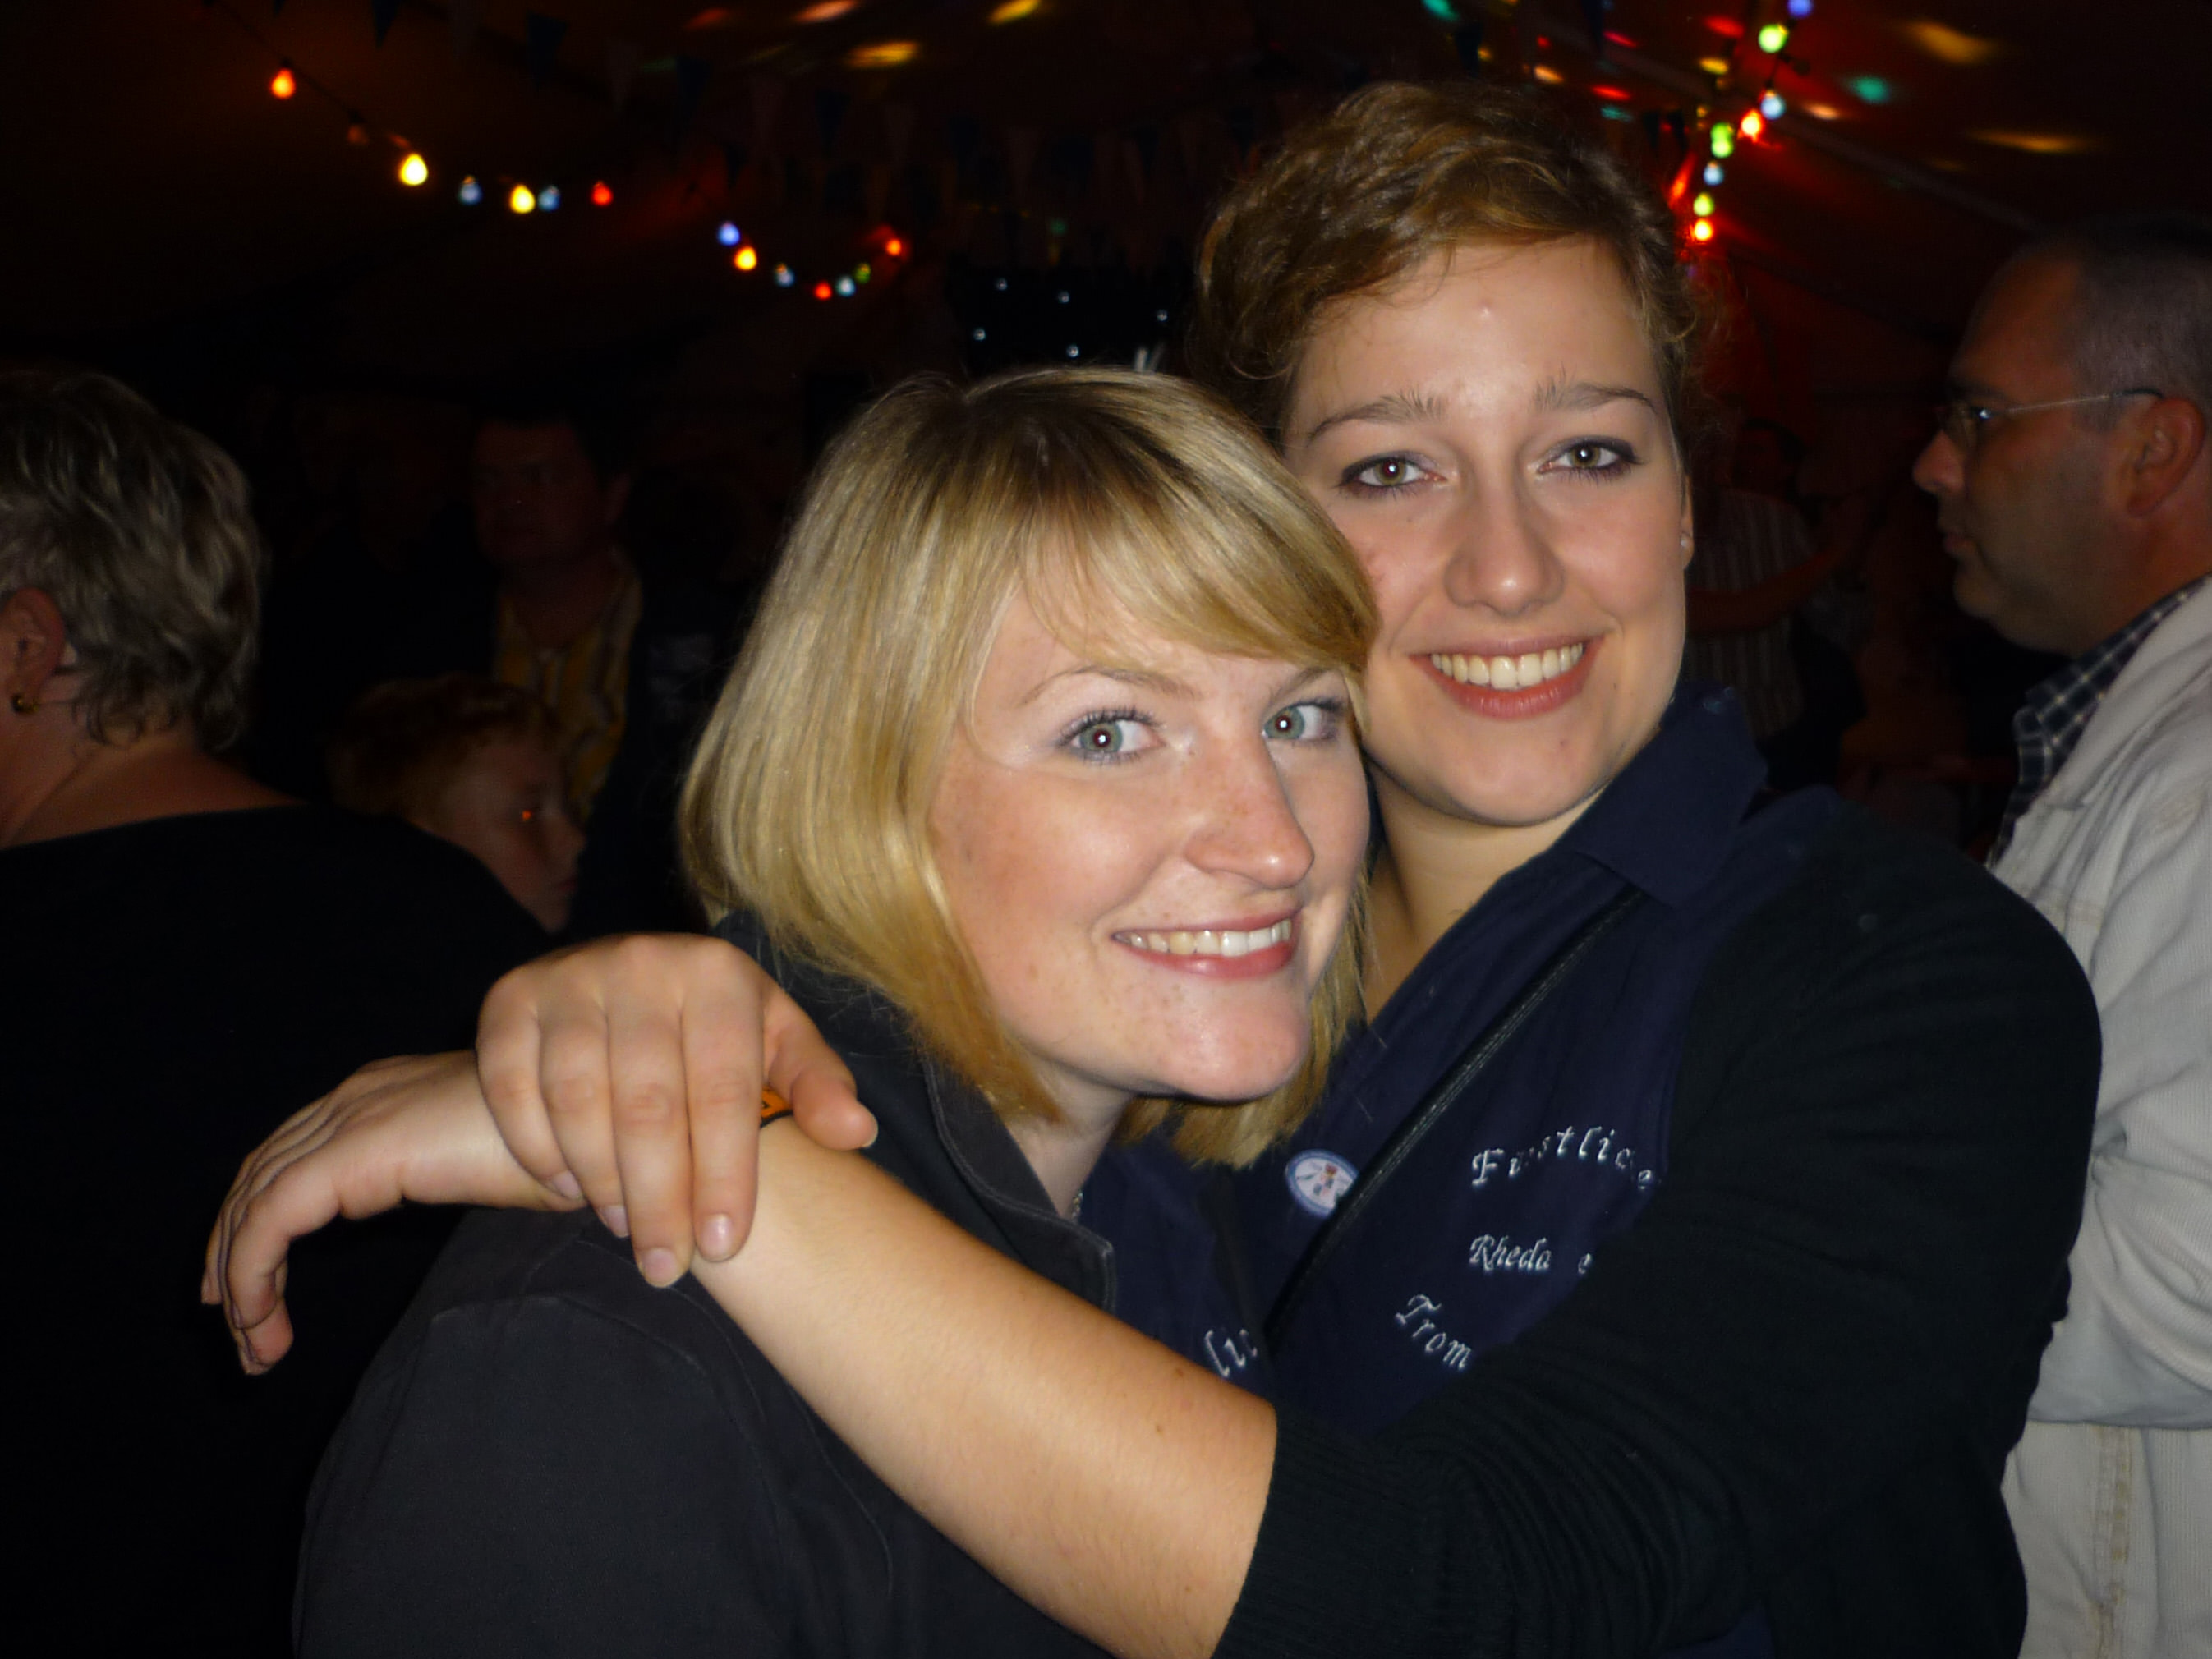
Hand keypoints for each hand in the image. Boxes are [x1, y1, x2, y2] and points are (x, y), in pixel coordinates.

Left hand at [203, 1051, 561, 1373]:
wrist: (595, 1120)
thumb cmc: (573, 1144)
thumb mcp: (495, 1167)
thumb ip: (453, 1183)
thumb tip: (449, 1222)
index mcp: (386, 1094)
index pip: (291, 1154)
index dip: (257, 1221)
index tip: (249, 1289)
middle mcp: (357, 1096)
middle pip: (260, 1175)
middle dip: (234, 1255)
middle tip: (237, 1327)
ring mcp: (352, 1118)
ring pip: (254, 1202)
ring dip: (242, 1283)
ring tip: (256, 1350)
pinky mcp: (353, 1154)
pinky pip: (271, 1221)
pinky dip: (253, 1276)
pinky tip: (261, 1325)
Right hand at [474, 933, 874, 1289]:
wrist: (623, 985)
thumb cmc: (717, 1030)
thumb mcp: (776, 1045)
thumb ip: (817, 1088)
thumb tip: (857, 1132)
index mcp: (719, 973)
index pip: (725, 1090)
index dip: (726, 1174)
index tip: (723, 1245)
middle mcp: (643, 962)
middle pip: (649, 1105)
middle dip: (660, 1200)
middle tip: (667, 1266)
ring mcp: (569, 976)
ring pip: (579, 1101)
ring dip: (601, 1180)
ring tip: (625, 1228)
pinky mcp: (509, 998)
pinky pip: (515, 1090)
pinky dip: (540, 1148)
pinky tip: (570, 1188)